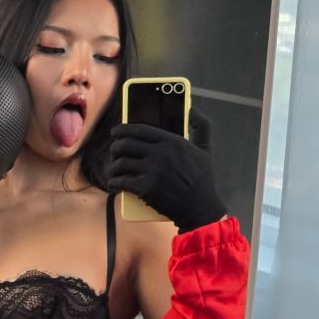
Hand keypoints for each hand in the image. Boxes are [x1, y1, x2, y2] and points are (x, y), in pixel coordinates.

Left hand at [108, 107, 226, 232]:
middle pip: (126, 144)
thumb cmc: (203, 180)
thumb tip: (192, 110)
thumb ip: (202, 126)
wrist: (201, 209)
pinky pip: (121, 181)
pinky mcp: (146, 188)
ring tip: (113, 170)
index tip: (115, 132)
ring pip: (121, 162)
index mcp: (173, 141)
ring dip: (113, 166)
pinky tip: (113, 183)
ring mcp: (152, 171)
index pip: (139, 129)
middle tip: (113, 152)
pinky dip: (114, 182)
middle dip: (115, 147)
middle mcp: (161, 153)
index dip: (122, 129)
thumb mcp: (206, 149)